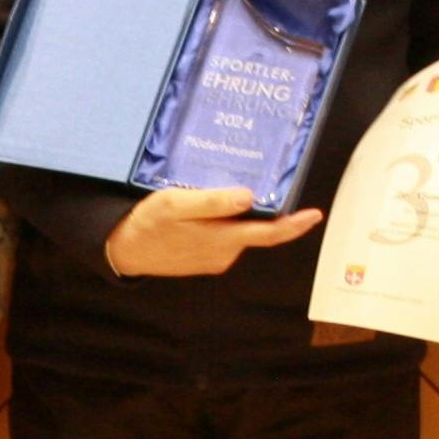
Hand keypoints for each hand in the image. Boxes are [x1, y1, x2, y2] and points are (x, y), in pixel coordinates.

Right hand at [104, 186, 323, 277]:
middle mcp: (224, 253)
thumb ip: (212, 202)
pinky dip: (221, 221)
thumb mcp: (175, 204)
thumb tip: (249, 197)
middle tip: (252, 180)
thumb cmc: (149, 224)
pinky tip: (202, 208)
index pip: (269, 234)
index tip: (314, 214)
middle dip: (258, 207)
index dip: (295, 225)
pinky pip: (223, 236)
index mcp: (222, 239)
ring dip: (234, 213)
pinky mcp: (205, 258)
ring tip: (215, 190)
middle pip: (255, 227)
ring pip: (237, 230)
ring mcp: (215, 258)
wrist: (125, 250)